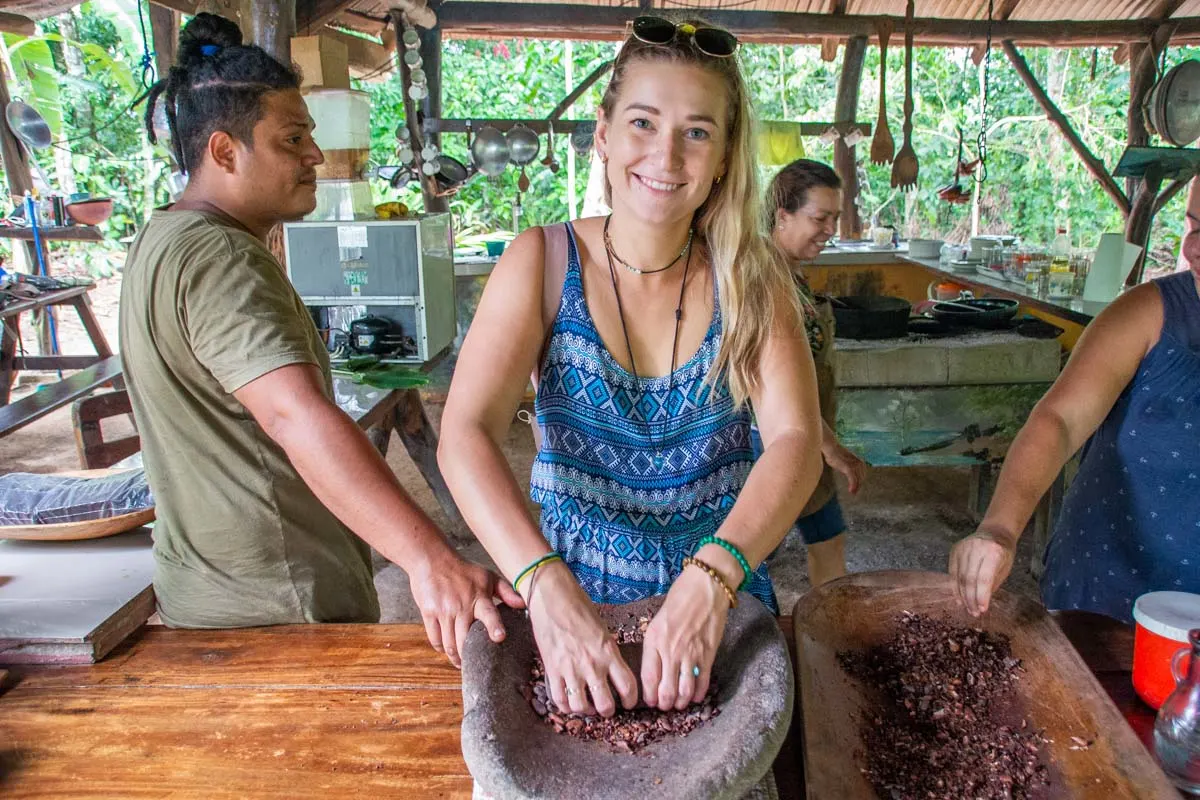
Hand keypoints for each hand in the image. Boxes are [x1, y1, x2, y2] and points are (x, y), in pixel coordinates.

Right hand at [409, 553, 524, 667]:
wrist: (432, 560)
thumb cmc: (463, 570)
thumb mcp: (487, 576)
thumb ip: (506, 591)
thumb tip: (524, 604)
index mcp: (479, 597)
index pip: (489, 613)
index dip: (494, 626)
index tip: (499, 637)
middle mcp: (461, 605)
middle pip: (464, 639)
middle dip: (469, 657)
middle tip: (473, 666)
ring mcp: (444, 610)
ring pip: (449, 643)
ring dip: (455, 657)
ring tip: (460, 662)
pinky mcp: (429, 612)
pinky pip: (435, 638)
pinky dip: (441, 648)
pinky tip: (446, 649)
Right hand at [526, 562, 637, 717]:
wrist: (552, 596)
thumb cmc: (579, 606)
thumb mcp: (602, 628)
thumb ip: (608, 652)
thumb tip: (611, 670)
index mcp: (608, 652)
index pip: (627, 687)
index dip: (631, 700)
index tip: (629, 702)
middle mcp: (592, 665)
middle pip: (606, 705)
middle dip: (608, 711)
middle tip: (607, 708)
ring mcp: (570, 669)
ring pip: (582, 707)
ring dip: (586, 710)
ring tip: (587, 705)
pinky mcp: (552, 669)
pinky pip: (559, 699)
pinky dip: (565, 706)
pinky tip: (569, 701)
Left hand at [641, 565, 729, 711]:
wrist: (706, 587)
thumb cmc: (680, 599)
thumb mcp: (658, 620)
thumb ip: (655, 645)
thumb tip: (656, 669)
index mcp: (654, 640)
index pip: (648, 678)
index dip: (649, 695)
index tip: (650, 701)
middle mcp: (670, 650)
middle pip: (665, 690)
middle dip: (664, 703)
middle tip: (665, 705)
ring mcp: (690, 654)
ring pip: (684, 690)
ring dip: (681, 702)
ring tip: (679, 703)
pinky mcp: (708, 654)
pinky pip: (702, 682)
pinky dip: (698, 694)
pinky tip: (695, 697)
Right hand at [823, 441, 866, 493]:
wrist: (831, 447)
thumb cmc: (834, 453)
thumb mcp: (842, 461)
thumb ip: (845, 466)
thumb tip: (845, 471)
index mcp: (859, 461)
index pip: (862, 474)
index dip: (860, 481)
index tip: (856, 487)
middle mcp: (859, 463)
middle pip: (861, 477)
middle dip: (858, 485)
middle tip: (854, 492)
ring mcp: (854, 465)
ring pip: (857, 479)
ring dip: (856, 487)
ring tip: (852, 493)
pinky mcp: (849, 468)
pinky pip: (853, 479)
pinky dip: (853, 485)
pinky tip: (851, 490)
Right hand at [948, 528, 1016, 616]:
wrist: (995, 532)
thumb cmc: (1003, 553)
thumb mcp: (1005, 569)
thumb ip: (992, 585)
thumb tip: (980, 605)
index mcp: (993, 552)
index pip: (984, 578)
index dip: (981, 596)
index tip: (982, 610)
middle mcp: (976, 548)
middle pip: (969, 579)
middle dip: (971, 599)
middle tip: (974, 613)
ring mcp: (962, 548)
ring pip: (959, 578)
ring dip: (963, 596)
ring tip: (968, 608)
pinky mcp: (954, 550)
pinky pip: (952, 573)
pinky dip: (955, 588)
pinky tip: (959, 599)